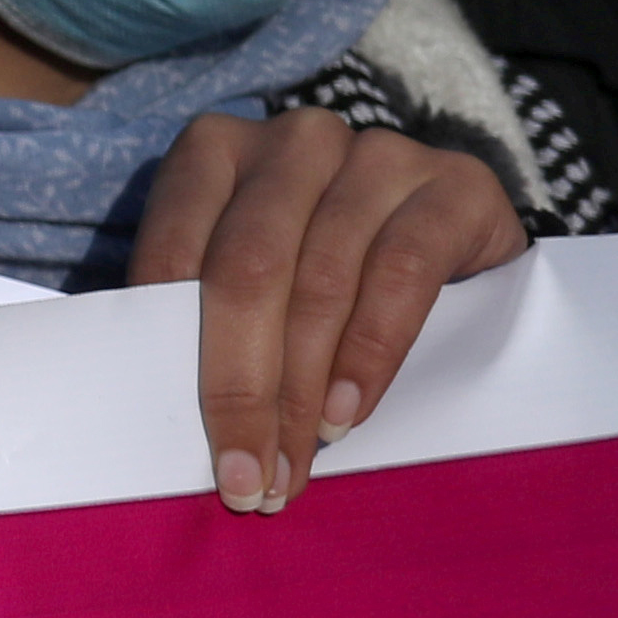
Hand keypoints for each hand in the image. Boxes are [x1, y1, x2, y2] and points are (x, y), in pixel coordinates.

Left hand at [131, 110, 526, 510]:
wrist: (456, 229)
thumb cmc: (325, 266)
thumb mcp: (257, 278)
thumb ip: (208, 318)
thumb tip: (160, 418)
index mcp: (214, 150)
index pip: (175, 256)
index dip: (173, 356)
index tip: (187, 444)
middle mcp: (292, 140)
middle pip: (246, 272)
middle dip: (242, 389)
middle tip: (248, 478)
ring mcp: (375, 152)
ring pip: (321, 281)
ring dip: (304, 389)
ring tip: (297, 460)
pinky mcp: (452, 182)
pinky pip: (401, 273)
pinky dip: (370, 353)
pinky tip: (349, 411)